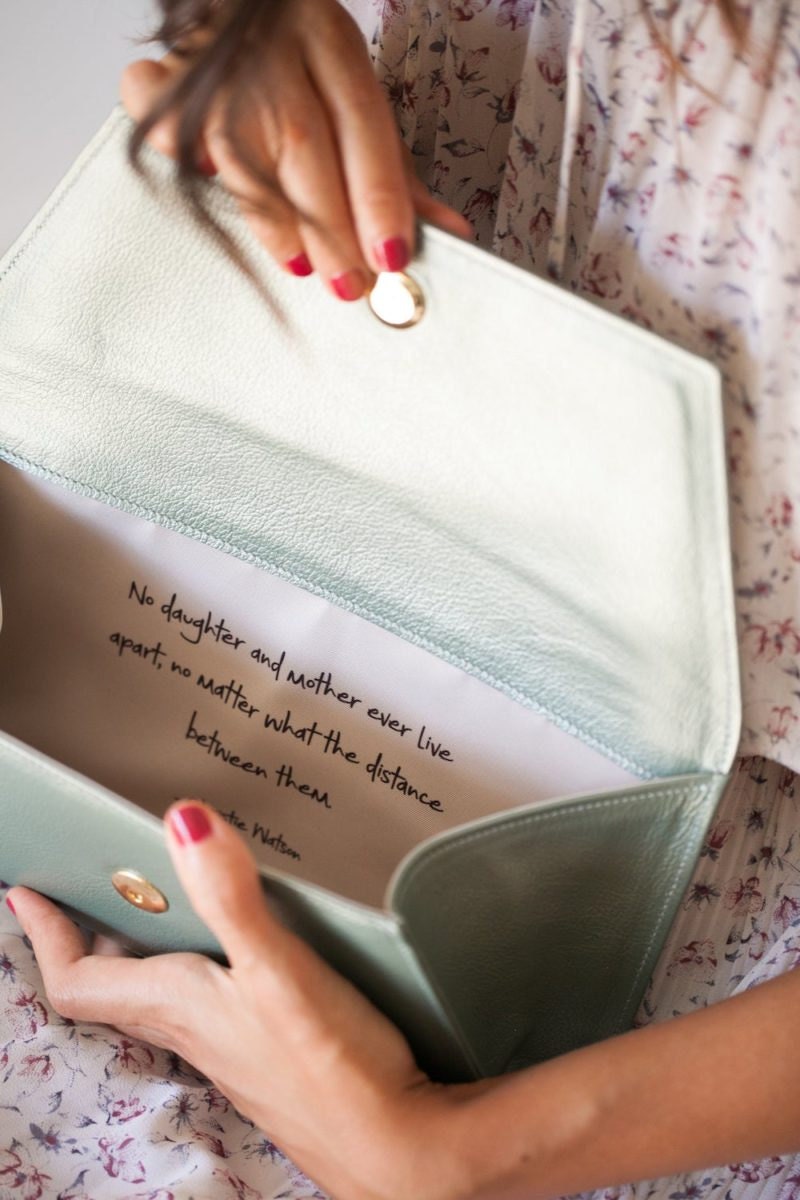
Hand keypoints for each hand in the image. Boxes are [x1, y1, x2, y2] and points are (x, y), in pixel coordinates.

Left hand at [5, 802, 470, 1199]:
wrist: (396, 1147)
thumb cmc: (333, 1065)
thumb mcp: (277, 968)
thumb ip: (229, 894)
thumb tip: (183, 819)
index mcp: (179, 1004)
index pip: (81, 979)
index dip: (48, 936)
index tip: (28, 894)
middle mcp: (194, 1029)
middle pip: (115, 986)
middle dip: (91, 937)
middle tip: (89, 888)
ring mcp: (230, 1047)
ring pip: (160, 996)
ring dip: (142, 951)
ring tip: (153, 904)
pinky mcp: (267, 1052)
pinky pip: (205, 1006)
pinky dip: (197, 968)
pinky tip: (235, 950)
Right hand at [119, 0, 472, 300]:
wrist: (231, 8)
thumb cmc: (298, 62)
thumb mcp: (356, 98)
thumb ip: (396, 169)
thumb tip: (449, 233)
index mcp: (330, 41)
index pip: (363, 125)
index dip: (378, 196)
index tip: (391, 255)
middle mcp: (274, 48)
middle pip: (305, 146)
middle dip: (330, 228)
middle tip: (349, 283)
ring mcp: (218, 67)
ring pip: (243, 157)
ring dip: (275, 224)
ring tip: (301, 266)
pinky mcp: (169, 87)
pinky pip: (173, 140)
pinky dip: (191, 172)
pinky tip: (216, 195)